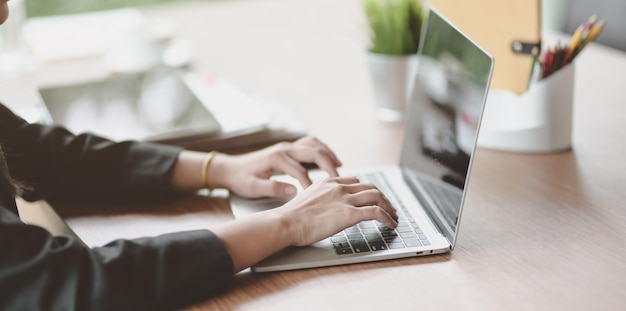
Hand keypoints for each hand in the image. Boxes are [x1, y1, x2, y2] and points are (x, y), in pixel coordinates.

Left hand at [210, 136, 341, 197]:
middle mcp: (284, 149)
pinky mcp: (288, 148)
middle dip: (328, 165)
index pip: (300, 171)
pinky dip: (322, 150)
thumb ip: (273, 188)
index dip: (310, 184)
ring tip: (339, 166)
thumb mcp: (253, 188)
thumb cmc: (241, 179)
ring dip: (328, 154)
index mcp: (276, 159)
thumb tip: (293, 191)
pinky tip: (329, 159)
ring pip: (314, 144)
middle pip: (314, 152)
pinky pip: (310, 144)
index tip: (318, 197)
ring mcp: (287, 146)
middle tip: (339, 179)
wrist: (231, 168)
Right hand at [273, 176, 397, 245]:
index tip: (372, 198)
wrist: (286, 223)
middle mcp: (338, 187)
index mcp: (328, 182)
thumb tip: (323, 211)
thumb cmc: (290, 218)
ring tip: (394, 217)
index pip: (355, 182)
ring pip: (377, 197)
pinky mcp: (349, 214)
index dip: (367, 190)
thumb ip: (319, 200)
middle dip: (383, 198)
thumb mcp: (305, 201)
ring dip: (389, 207)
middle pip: (370, 187)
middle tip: (389, 208)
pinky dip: (387, 218)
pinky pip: (376, 212)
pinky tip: (391, 224)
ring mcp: (345, 199)